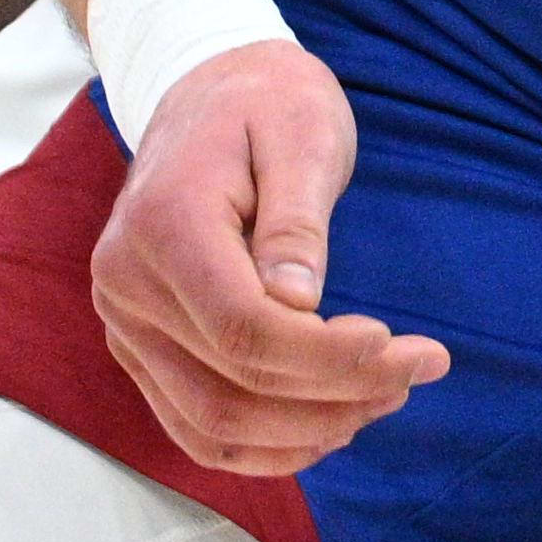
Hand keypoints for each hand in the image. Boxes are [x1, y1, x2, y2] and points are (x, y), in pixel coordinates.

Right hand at [91, 37, 432, 471]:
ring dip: (308, 433)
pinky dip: (265, 447)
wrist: (208, 94)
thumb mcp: (301, 137)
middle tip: (416, 369)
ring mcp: (125, 321)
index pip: (244, 330)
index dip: (330, 359)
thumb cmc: (266, 106)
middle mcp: (126, 282)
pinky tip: (331, 424)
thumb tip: (301, 308)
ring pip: (212, 426)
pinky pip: (195, 428)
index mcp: (161, 223)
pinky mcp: (140, 346)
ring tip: (383, 396)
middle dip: (338, 398)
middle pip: (232, 389)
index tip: (404, 346)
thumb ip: (297, 223)